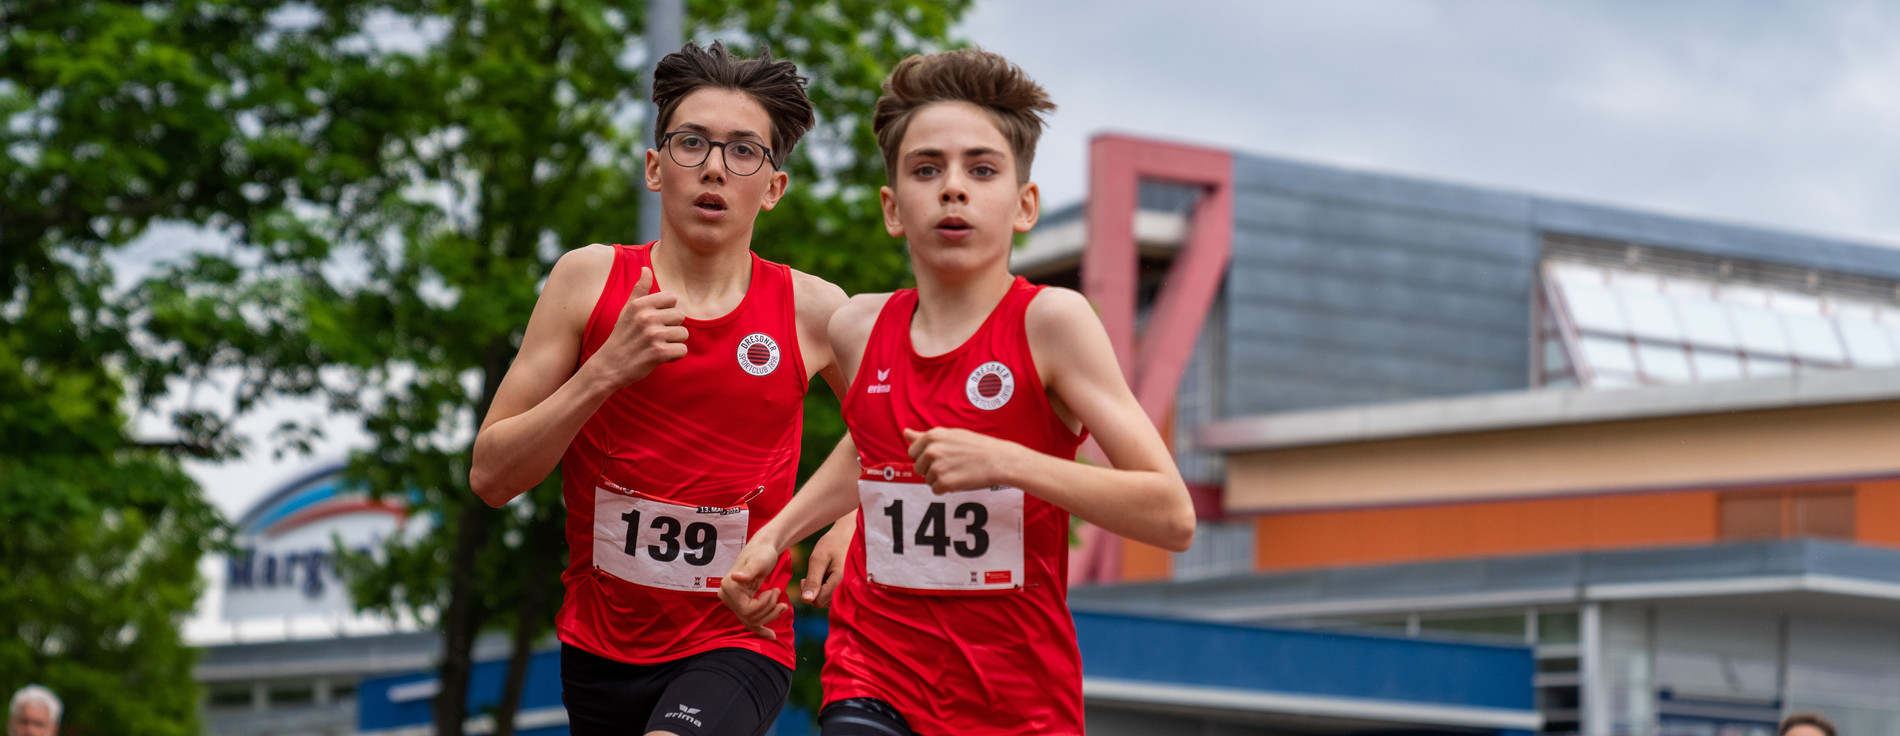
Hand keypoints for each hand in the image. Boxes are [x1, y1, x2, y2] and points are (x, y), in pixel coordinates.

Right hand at [589, 267, 686, 388]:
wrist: (608, 366)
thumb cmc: (621, 337)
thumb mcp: (627, 311)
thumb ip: (639, 290)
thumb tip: (646, 268)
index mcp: (640, 305)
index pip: (672, 298)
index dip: (667, 311)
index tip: (655, 321)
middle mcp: (646, 317)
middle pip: (680, 316)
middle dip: (672, 328)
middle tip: (655, 337)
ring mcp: (653, 335)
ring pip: (683, 334)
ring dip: (673, 343)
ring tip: (656, 347)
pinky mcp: (658, 353)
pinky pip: (682, 350)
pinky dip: (674, 356)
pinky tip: (660, 357)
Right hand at [718, 542, 787, 639]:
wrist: (763, 549)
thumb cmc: (763, 553)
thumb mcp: (760, 561)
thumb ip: (749, 571)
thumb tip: (736, 577)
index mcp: (728, 587)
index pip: (747, 611)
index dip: (765, 605)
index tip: (775, 590)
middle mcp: (726, 596)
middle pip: (749, 618)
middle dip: (769, 610)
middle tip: (778, 593)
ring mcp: (732, 601)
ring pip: (751, 621)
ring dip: (770, 616)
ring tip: (782, 604)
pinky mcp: (740, 603)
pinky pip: (749, 622)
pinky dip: (761, 630)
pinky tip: (771, 636)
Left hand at [800, 514, 854, 606]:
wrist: (848, 534)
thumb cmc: (832, 543)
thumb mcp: (818, 559)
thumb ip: (813, 580)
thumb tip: (806, 600)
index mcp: (840, 582)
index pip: (818, 601)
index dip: (808, 592)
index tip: (805, 578)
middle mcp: (847, 588)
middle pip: (822, 603)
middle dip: (814, 591)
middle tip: (812, 575)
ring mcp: (849, 588)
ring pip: (828, 600)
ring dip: (821, 590)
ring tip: (822, 573)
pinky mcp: (849, 587)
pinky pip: (834, 596)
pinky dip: (827, 588)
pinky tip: (829, 575)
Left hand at [903, 427, 1020, 493]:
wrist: (998, 460)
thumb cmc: (976, 446)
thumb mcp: (950, 435)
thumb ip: (924, 436)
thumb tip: (905, 432)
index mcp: (932, 436)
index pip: (913, 452)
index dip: (926, 456)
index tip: (941, 456)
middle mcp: (931, 451)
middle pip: (918, 468)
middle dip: (931, 469)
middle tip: (952, 464)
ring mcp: (937, 467)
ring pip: (928, 480)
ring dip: (941, 479)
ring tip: (959, 470)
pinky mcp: (944, 482)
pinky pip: (936, 490)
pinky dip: (946, 488)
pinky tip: (960, 479)